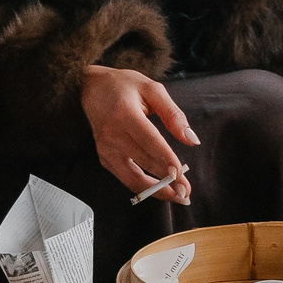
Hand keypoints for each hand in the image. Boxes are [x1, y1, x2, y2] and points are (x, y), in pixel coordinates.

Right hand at [81, 63, 196, 202]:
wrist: (91, 88)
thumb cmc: (124, 86)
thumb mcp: (152, 89)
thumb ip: (173, 114)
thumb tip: (191, 139)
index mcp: (124, 114)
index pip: (149, 141)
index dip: (165, 159)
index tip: (181, 175)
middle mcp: (112, 134)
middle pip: (143, 162)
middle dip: (167, 180)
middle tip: (187, 192)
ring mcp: (105, 149)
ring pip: (132, 178)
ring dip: (155, 191)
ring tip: (177, 197)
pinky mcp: (104, 157)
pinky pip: (125, 178)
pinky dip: (143, 186)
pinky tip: (159, 189)